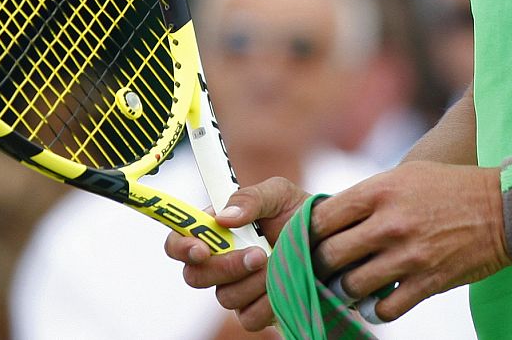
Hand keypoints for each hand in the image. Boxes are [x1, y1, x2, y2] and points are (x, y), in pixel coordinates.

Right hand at [164, 177, 305, 331]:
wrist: (332, 240)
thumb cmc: (300, 212)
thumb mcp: (279, 193)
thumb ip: (250, 198)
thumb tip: (223, 217)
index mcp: (216, 230)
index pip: (179, 242)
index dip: (182, 247)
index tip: (202, 249)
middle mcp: (220, 261)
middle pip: (195, 276)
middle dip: (225, 266)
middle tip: (258, 254)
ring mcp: (236, 288)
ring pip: (225, 297)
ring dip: (254, 281)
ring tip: (280, 262)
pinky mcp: (256, 310)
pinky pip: (249, 317)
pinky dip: (268, 301)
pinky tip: (284, 283)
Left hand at [311, 162, 511, 322]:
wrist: (505, 209)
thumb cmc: (452, 188)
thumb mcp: (408, 175)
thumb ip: (370, 195)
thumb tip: (332, 218)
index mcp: (381, 190)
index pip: (323, 219)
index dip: (308, 234)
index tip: (310, 242)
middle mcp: (390, 223)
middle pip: (330, 256)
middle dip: (321, 266)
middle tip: (324, 270)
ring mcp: (409, 255)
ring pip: (351, 287)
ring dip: (345, 291)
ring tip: (348, 287)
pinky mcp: (428, 282)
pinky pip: (385, 310)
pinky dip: (376, 310)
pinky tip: (378, 301)